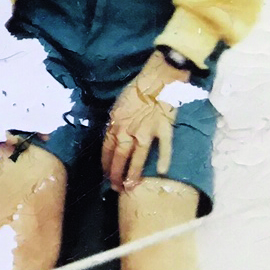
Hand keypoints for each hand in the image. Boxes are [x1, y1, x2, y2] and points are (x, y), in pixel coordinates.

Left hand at [103, 55, 186, 191]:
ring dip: (133, 173)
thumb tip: (113, 138)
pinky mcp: (163, 130)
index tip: (105, 175)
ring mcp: (146, 132)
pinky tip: (162, 172)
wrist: (155, 81)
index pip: (106, 149)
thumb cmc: (135, 92)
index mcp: (115, 125)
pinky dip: (164, 159)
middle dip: (115, 174)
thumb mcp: (117, 108)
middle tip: (115, 188)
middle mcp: (128, 131)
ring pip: (138, 157)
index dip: (105, 163)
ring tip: (130, 186)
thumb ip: (116, 124)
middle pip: (119, 156)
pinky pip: (164, 147)